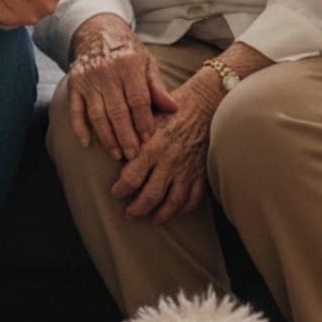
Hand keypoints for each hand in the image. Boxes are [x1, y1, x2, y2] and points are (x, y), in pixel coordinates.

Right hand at [67, 16, 176, 162]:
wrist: (97, 30)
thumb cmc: (127, 49)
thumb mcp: (146, 61)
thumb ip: (157, 86)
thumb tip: (173, 108)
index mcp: (129, 65)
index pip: (138, 99)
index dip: (144, 121)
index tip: (148, 140)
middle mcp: (107, 72)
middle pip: (118, 111)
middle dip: (127, 137)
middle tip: (134, 156)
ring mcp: (88, 79)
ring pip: (97, 115)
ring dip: (107, 138)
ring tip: (117, 154)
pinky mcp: (74, 84)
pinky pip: (75, 110)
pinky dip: (79, 128)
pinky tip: (87, 143)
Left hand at [111, 78, 218, 222]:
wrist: (205, 103)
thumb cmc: (171, 108)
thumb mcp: (147, 117)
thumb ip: (132, 135)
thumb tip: (116, 151)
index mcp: (153, 146)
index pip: (131, 178)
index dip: (121, 190)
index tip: (116, 193)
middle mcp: (169, 161)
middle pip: (150, 196)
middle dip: (137, 209)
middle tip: (129, 214)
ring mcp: (187, 168)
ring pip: (173, 202)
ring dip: (161, 214)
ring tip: (152, 219)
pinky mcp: (202, 171)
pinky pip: (193, 197)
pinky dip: (184, 208)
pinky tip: (176, 210)